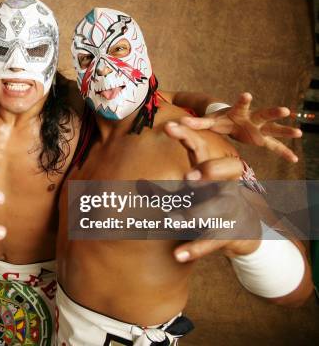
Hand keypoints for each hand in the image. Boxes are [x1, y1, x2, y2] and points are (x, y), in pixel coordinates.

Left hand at [162, 121, 261, 259]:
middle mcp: (227, 185)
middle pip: (228, 169)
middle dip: (210, 170)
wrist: (244, 231)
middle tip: (188, 177)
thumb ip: (165, 190)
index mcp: (214, 170)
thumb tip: (137, 185)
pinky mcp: (231, 233)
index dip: (189, 136)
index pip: (204, 147)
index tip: (169, 127)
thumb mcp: (190, 195)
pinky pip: (214, 240)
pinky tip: (177, 255)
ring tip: (174, 220)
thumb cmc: (209, 203)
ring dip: (196, 213)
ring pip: (219, 207)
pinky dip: (195, 248)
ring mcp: (232, 208)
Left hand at [178, 92, 301, 162]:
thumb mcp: (209, 121)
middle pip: (263, 114)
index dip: (243, 100)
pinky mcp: (262, 139)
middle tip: (285, 110)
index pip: (240, 104)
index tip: (247, 94)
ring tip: (299, 133)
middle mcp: (252, 118)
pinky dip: (283, 152)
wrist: (229, 120)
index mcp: (238, 112)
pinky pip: (274, 146)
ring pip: (273, 129)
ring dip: (285, 131)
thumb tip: (179, 123)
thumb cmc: (219, 119)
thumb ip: (196, 122)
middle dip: (274, 112)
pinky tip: (294, 160)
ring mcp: (259, 128)